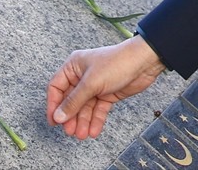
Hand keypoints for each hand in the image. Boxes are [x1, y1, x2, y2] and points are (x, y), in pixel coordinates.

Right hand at [46, 35, 166, 139]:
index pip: (56, 87)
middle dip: (71, 117)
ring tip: (83, 135)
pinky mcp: (107, 94)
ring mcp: (95, 86)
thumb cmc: (116, 63)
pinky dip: (95, 120)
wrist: (143, 62)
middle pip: (70, 100)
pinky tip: (93, 131)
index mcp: (73, 66)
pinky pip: (98, 110)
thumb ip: (74, 101)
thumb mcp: (91, 83)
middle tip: (71, 131)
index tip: (54, 122)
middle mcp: (82, 76)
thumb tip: (58, 116)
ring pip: (84, 107)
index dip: (53, 105)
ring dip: (83, 121)